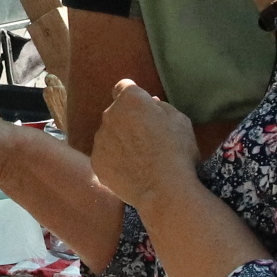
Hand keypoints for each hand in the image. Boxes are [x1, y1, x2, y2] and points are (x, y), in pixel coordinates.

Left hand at [90, 80, 200, 212]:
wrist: (164, 190)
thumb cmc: (177, 151)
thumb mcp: (180, 121)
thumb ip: (162, 107)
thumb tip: (151, 103)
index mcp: (130, 100)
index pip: (124, 87)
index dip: (134, 97)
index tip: (143, 109)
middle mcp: (109, 115)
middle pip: (116, 112)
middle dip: (127, 120)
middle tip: (146, 138)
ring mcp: (100, 140)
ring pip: (108, 135)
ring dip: (119, 140)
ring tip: (138, 159)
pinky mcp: (96, 162)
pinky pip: (104, 156)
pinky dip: (114, 161)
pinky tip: (130, 172)